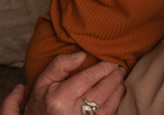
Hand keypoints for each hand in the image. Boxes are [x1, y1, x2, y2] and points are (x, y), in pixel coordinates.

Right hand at [0, 52, 125, 114]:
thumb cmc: (42, 102)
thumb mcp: (43, 81)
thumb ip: (59, 65)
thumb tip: (81, 55)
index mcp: (58, 98)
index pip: (87, 79)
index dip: (102, 68)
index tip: (111, 61)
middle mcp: (71, 113)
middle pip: (101, 92)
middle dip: (114, 78)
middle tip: (121, 69)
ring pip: (108, 106)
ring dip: (118, 91)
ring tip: (121, 79)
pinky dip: (115, 105)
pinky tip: (117, 95)